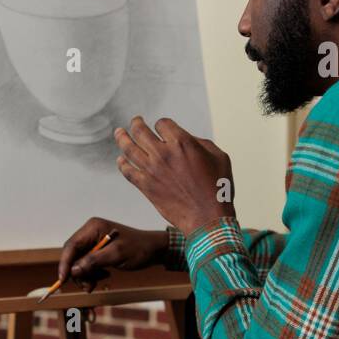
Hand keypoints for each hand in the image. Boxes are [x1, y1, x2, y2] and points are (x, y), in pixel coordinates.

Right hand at [58, 218, 166, 289]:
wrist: (155, 250)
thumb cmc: (138, 248)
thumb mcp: (116, 255)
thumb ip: (93, 261)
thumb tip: (73, 270)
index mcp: (92, 228)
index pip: (71, 246)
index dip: (65, 263)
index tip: (62, 279)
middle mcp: (90, 233)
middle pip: (73, 256)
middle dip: (78, 273)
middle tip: (88, 287)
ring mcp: (93, 242)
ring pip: (79, 263)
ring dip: (86, 276)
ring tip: (96, 284)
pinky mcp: (98, 251)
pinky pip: (87, 265)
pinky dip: (92, 274)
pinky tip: (104, 276)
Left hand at [114, 116, 235, 234]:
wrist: (207, 217)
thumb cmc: (218, 188)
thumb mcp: (219, 156)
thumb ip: (200, 142)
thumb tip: (186, 139)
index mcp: (182, 143)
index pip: (162, 124)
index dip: (162, 124)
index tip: (163, 128)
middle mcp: (164, 153)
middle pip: (140, 131)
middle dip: (136, 123)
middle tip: (135, 121)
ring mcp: (152, 170)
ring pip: (129, 148)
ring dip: (121, 137)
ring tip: (119, 132)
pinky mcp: (146, 186)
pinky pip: (127, 171)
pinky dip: (122, 163)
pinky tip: (120, 159)